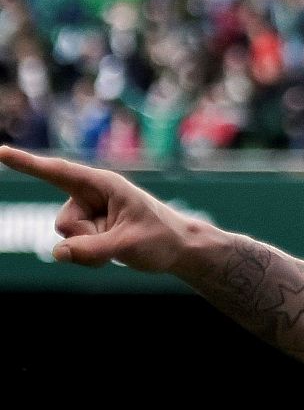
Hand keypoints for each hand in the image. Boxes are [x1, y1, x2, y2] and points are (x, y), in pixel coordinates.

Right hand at [0, 146, 195, 271]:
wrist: (180, 250)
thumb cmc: (162, 239)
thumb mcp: (129, 245)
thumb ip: (92, 249)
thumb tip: (58, 253)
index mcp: (104, 185)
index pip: (59, 173)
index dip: (28, 164)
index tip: (1, 152)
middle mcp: (91, 195)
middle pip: (64, 223)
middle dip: (87, 240)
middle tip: (122, 239)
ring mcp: (87, 213)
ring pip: (67, 238)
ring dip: (91, 250)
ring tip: (121, 244)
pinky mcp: (87, 229)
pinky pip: (73, 248)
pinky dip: (91, 256)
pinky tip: (114, 252)